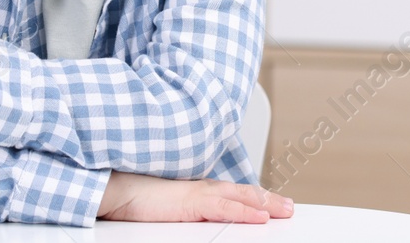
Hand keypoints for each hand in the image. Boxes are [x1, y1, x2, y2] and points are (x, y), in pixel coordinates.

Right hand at [98, 171, 294, 222]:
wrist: (119, 189)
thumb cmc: (138, 199)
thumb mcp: (171, 209)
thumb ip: (190, 213)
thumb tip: (197, 221)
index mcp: (199, 189)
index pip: (235, 193)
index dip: (256, 198)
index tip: (273, 204)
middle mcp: (204, 187)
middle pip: (245, 193)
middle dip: (269, 200)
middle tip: (289, 207)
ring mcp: (200, 193)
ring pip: (242, 198)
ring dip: (266, 204)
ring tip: (285, 210)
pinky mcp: (192, 202)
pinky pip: (225, 208)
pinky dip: (245, 212)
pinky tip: (261, 216)